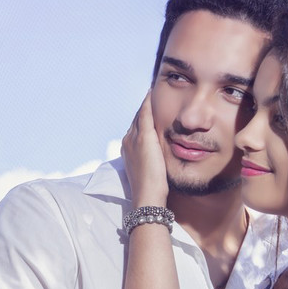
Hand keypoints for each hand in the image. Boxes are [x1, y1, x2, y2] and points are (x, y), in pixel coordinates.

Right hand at [121, 91, 168, 207]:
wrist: (147, 196)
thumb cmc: (152, 189)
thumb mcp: (150, 170)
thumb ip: (153, 159)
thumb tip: (160, 156)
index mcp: (127, 149)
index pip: (135, 128)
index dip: (142, 118)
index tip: (149, 109)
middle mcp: (127, 141)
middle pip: (136, 120)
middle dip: (143, 109)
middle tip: (151, 95)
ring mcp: (133, 139)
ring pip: (140, 115)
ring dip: (145, 104)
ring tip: (152, 92)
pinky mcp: (144, 138)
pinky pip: (145, 114)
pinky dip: (148, 102)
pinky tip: (152, 93)